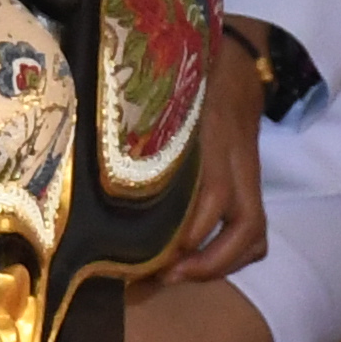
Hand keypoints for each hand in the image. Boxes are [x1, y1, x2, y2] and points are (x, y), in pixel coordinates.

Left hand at [160, 23, 276, 284]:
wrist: (242, 65)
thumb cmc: (192, 78)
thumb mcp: (165, 93)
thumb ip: (137, 122)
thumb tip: (84, 152)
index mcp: (213, 135)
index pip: (212, 191)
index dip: (189, 229)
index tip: (153, 252)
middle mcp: (237, 162)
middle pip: (243, 225)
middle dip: (206, 261)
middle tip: (163, 276)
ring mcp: (250, 176)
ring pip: (254, 233)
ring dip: (221, 265)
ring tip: (179, 277)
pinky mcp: (252, 185)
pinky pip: (256, 230)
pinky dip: (234, 255)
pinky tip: (200, 263)